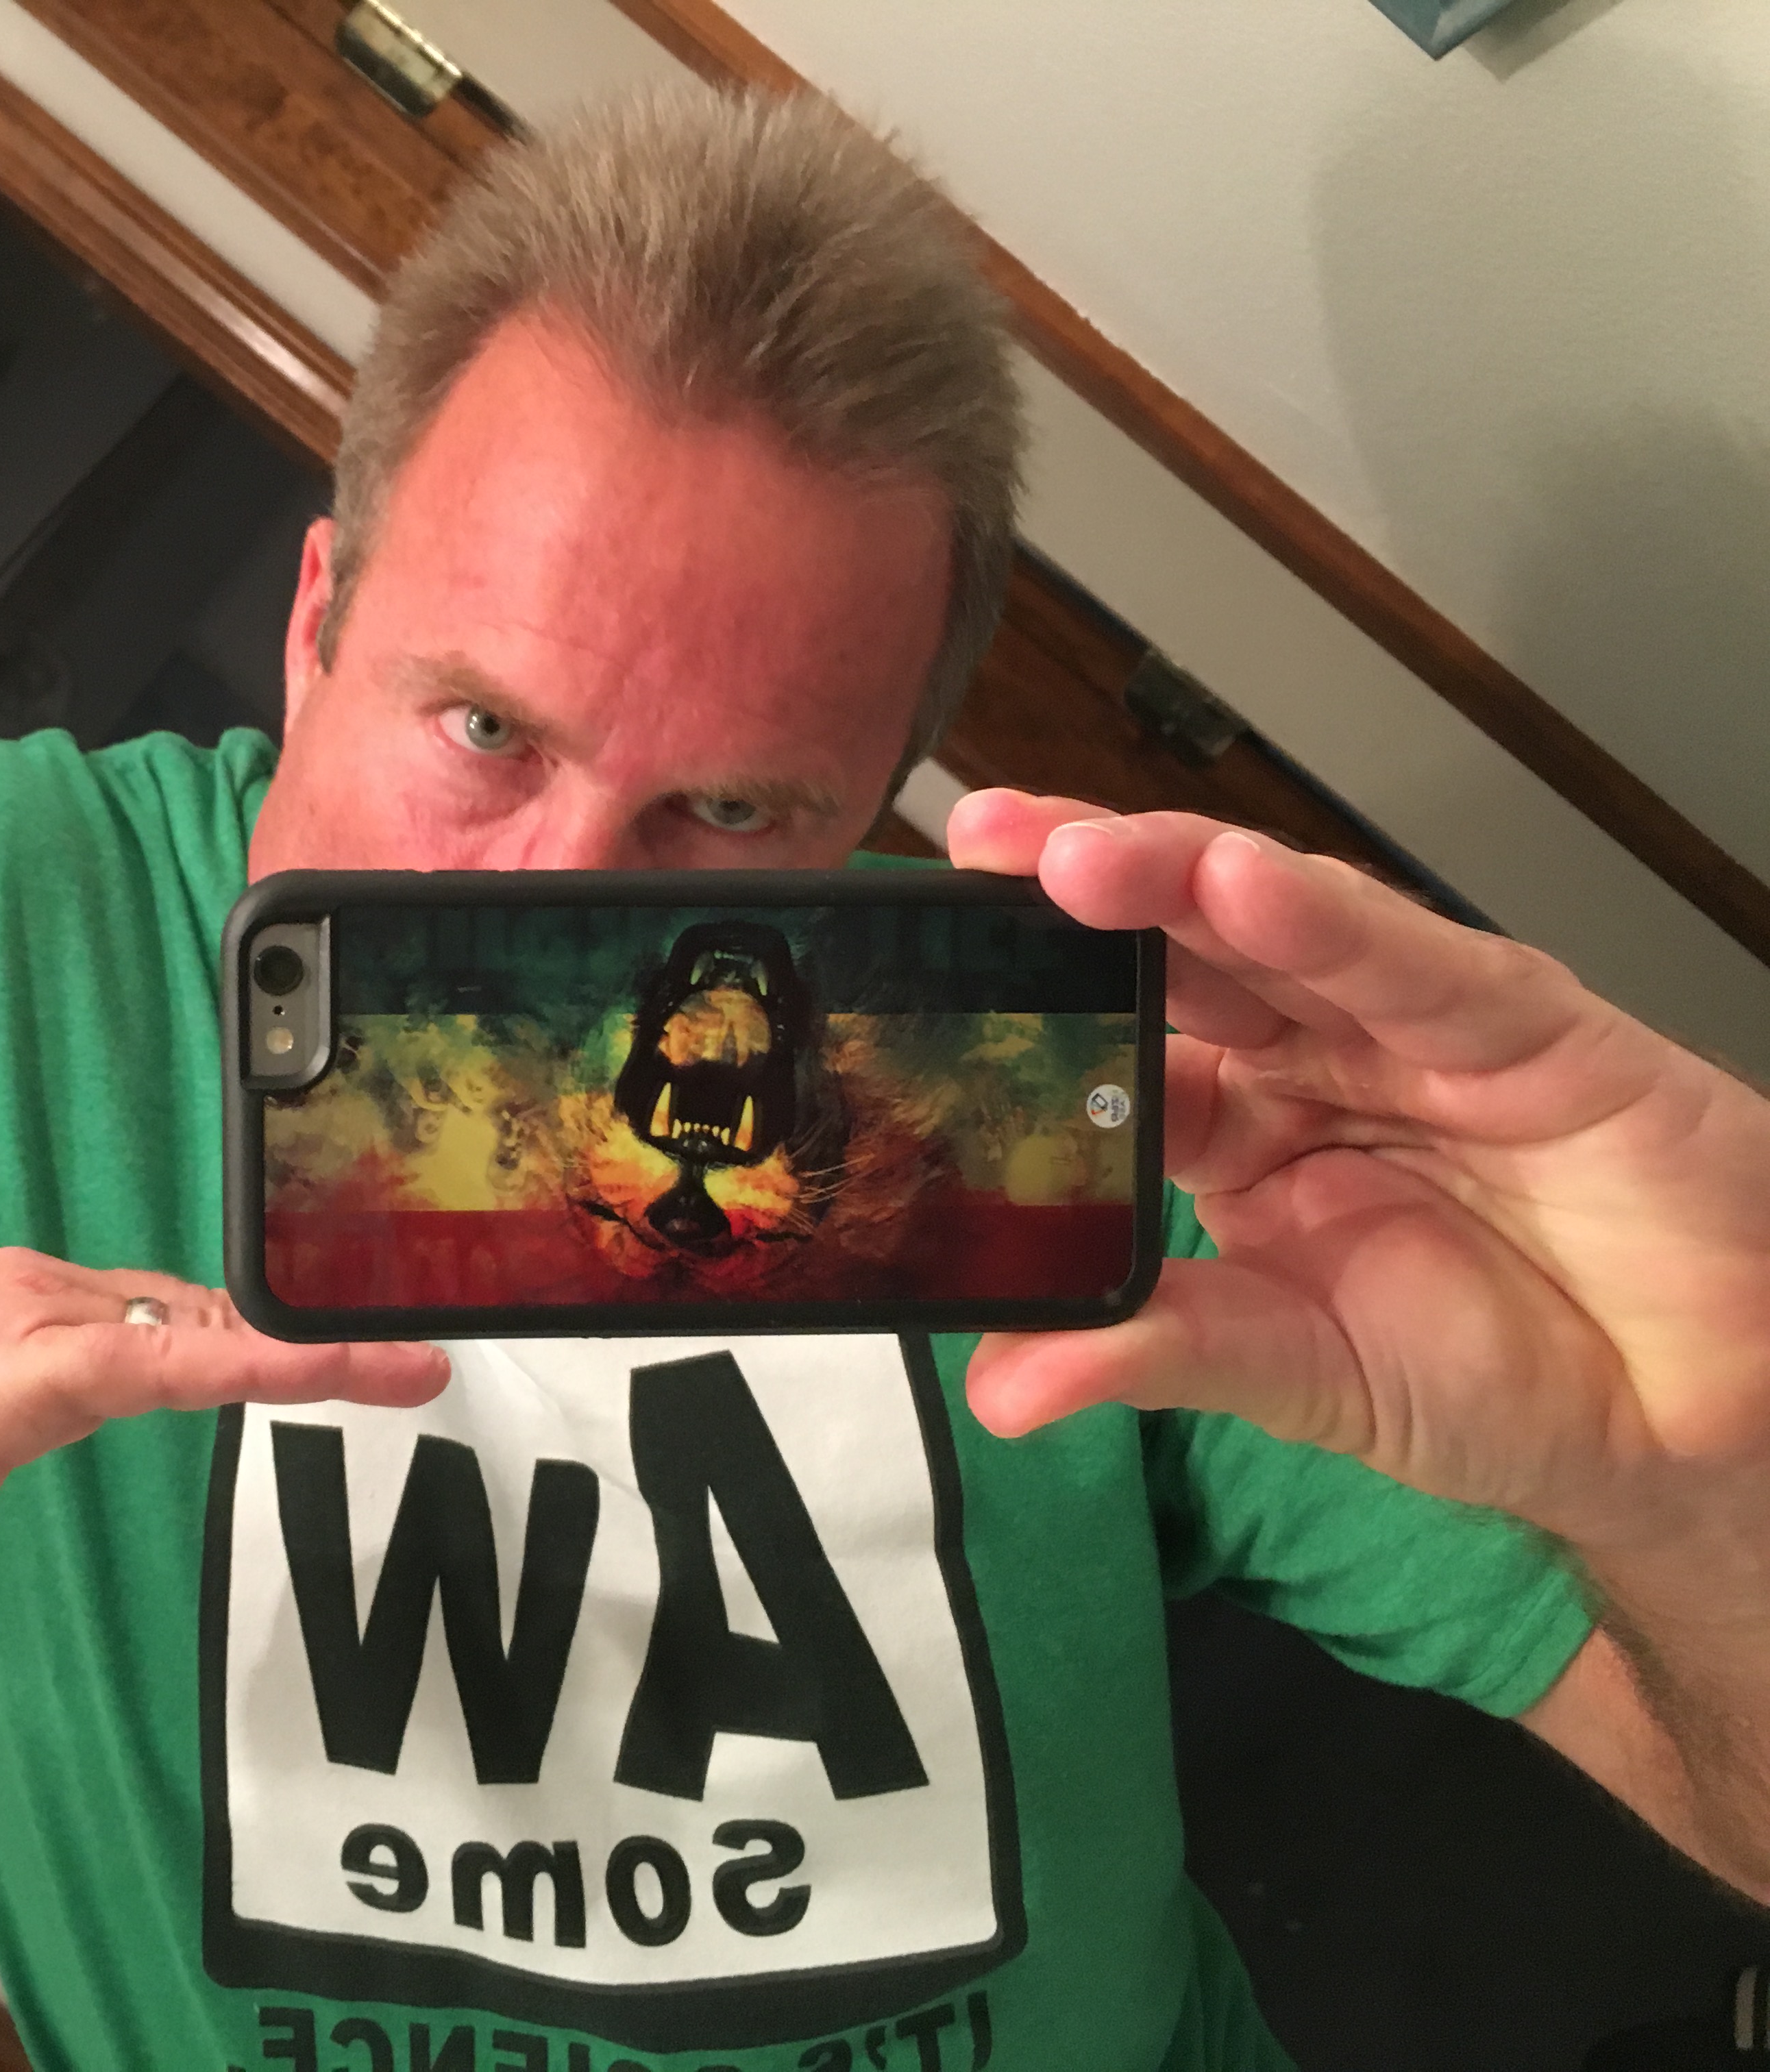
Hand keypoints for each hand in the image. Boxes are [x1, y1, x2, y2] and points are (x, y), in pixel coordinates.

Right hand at [0, 1248, 446, 1638]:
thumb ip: (33, 1424)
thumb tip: (89, 1412)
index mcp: (28, 1318)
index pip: (184, 1315)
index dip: (286, 1325)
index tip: (379, 1342)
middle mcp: (33, 1300)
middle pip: (211, 1306)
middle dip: (324, 1324)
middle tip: (430, 1340)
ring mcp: (18, 1329)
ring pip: (198, 1322)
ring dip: (313, 1338)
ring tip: (411, 1354)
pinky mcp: (1, 1380)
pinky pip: (154, 1364)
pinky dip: (250, 1360)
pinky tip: (320, 1370)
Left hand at [945, 791, 1769, 1555]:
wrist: (1695, 1425)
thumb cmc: (1503, 1380)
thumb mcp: (1298, 1375)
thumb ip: (1157, 1354)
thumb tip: (1000, 1388)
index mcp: (1241, 1131)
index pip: (1118, 1037)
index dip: (1034, 994)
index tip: (927, 959)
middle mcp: (1315, 1057)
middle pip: (1179, 948)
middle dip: (1079, 888)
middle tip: (979, 844)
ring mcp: (1413, 1029)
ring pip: (1278, 927)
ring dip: (1176, 875)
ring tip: (1073, 853)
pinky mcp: (1527, 1022)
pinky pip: (1412, 962)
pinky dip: (1328, 920)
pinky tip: (1243, 880)